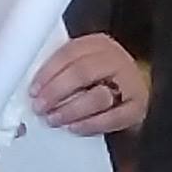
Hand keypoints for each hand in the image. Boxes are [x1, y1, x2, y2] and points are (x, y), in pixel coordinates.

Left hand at [30, 34, 147, 135]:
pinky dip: (90, 125)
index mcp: (99, 44)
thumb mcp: (83, 63)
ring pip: (97, 97)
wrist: (133, 90)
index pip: (69, 52)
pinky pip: (112, 118)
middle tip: (40, 106)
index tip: (34, 89)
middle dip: (56, 92)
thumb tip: (36, 88)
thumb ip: (63, 69)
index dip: (48, 72)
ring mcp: (130, 83)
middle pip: (82, 73)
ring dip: (71, 110)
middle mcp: (116, 59)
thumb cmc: (100, 77)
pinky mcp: (137, 108)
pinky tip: (74, 127)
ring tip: (54, 118)